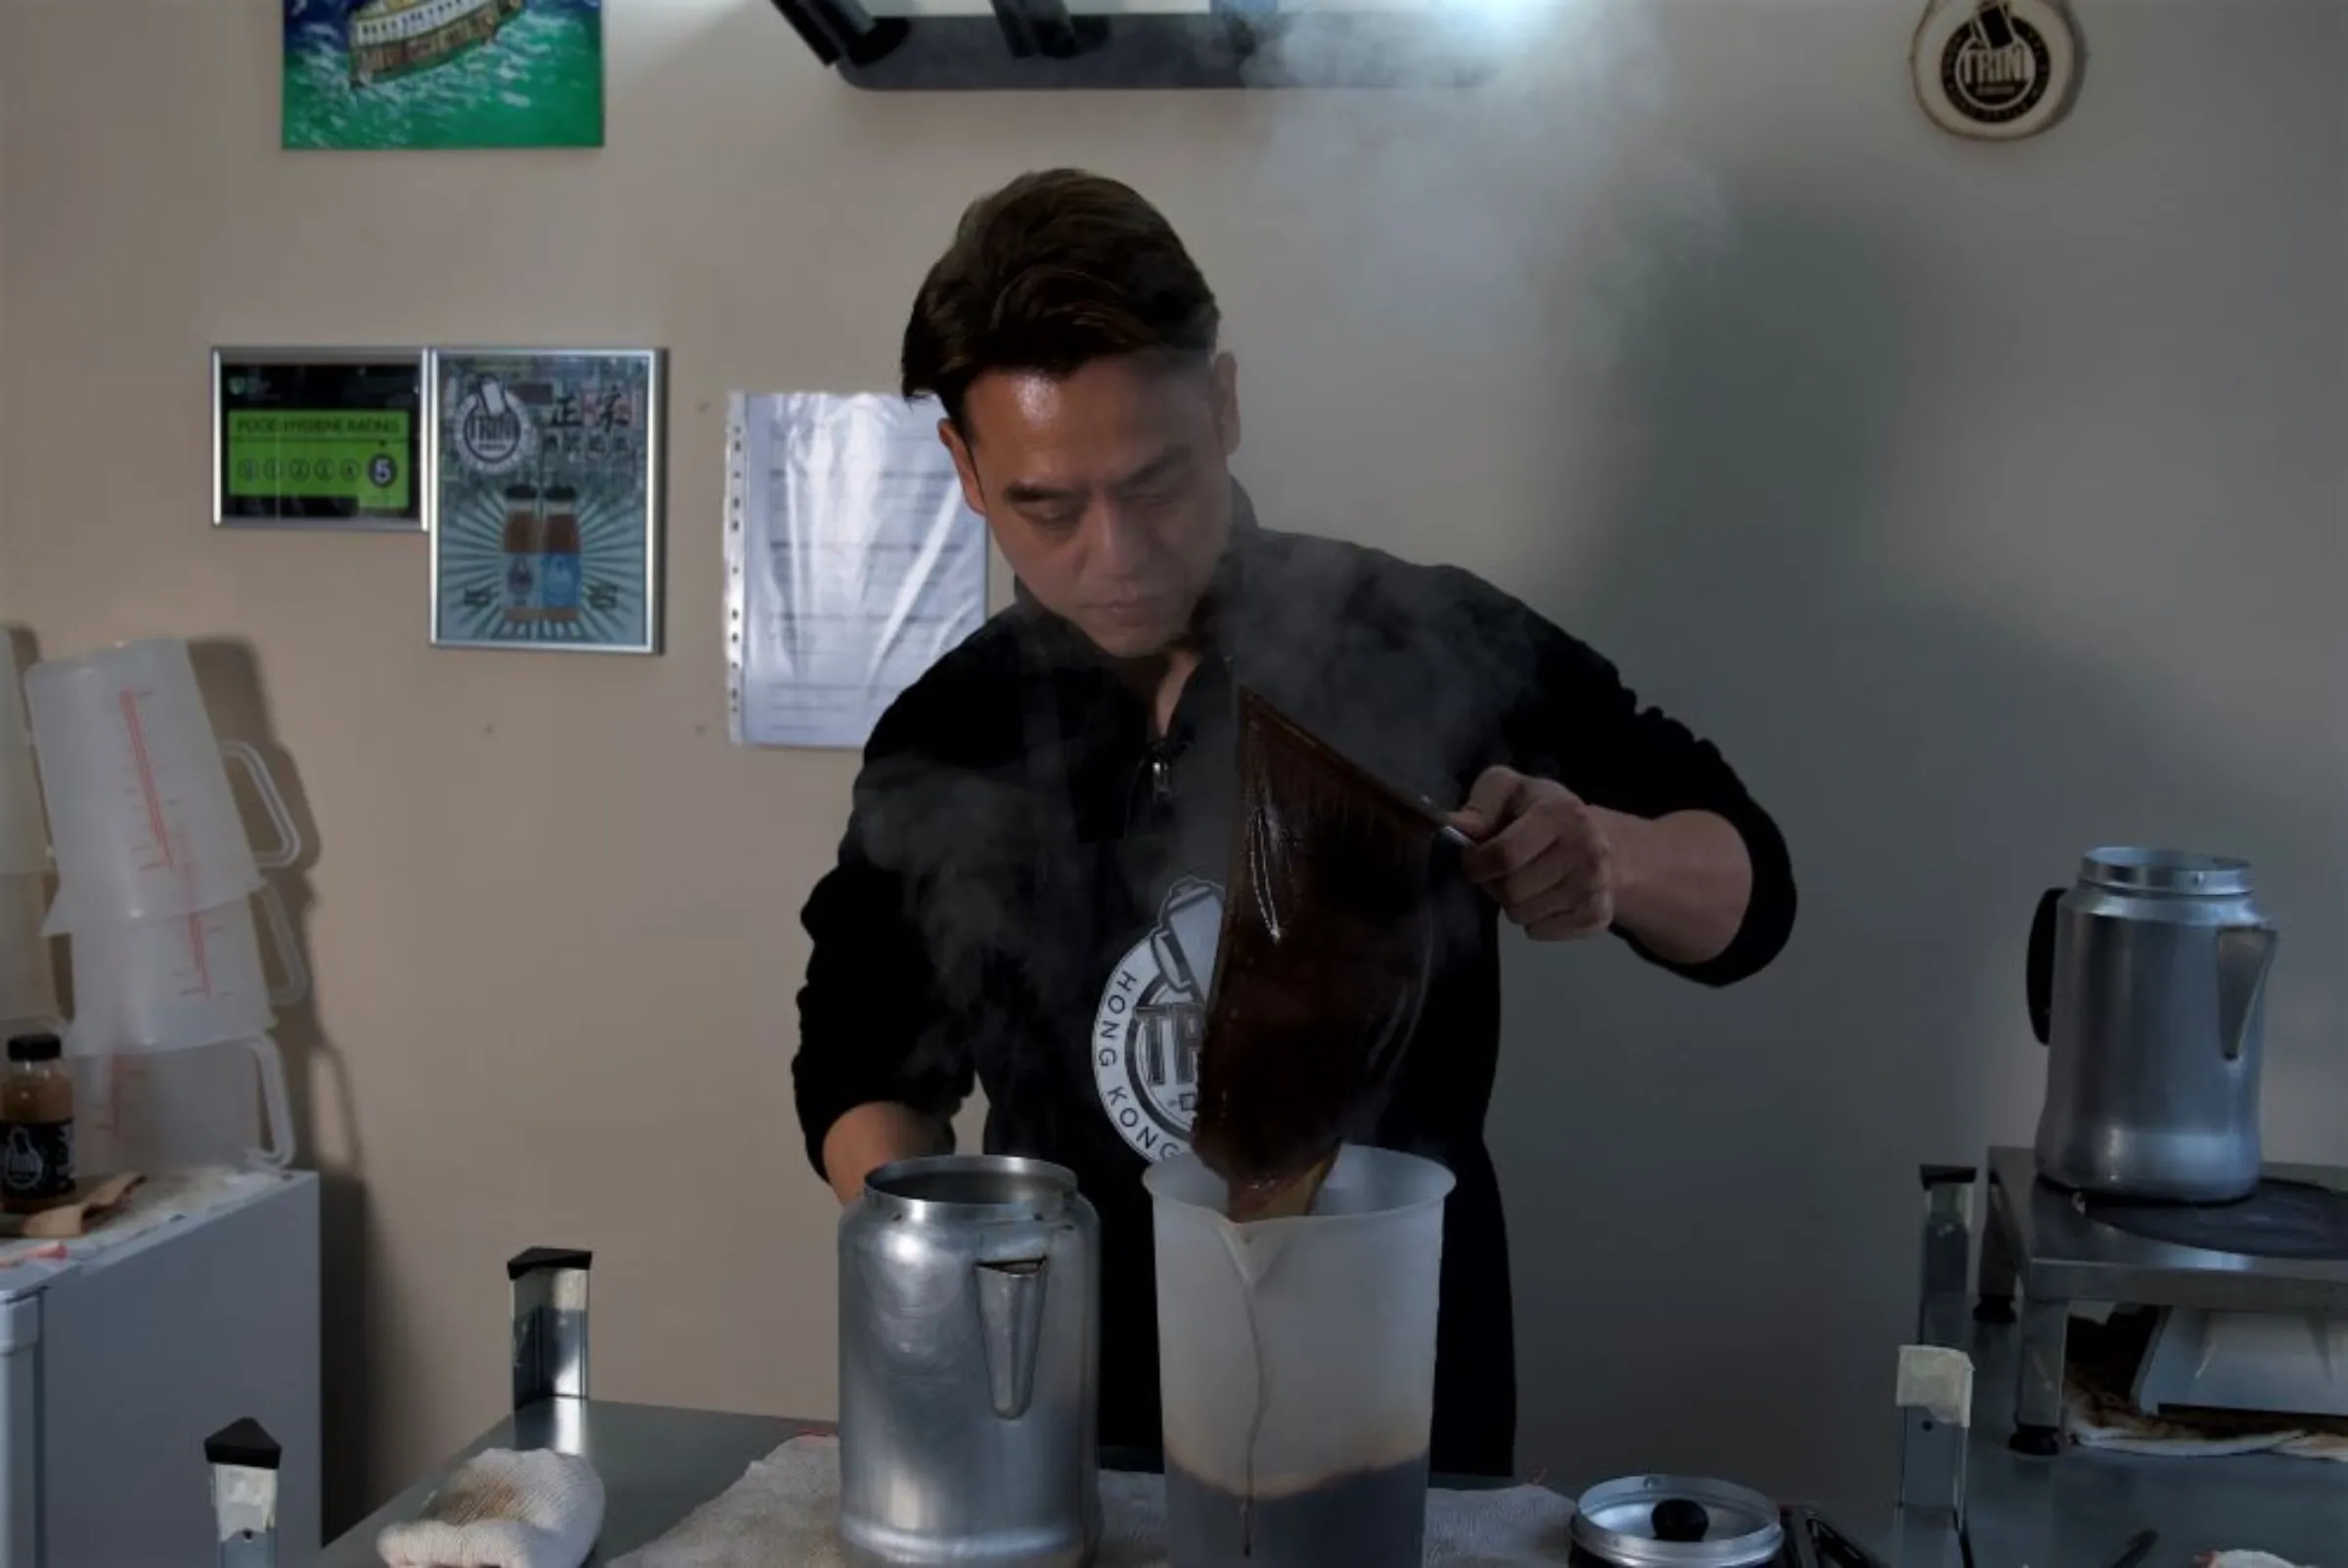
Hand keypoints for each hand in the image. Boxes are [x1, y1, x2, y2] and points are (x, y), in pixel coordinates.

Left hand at [1449, 766, 1615, 940]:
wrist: (1600, 839)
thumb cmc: (1543, 811)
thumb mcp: (1509, 789)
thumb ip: (1481, 804)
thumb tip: (1456, 826)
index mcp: (1562, 815)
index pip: (1505, 855)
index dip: (1477, 863)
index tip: (1473, 860)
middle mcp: (1586, 852)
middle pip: (1512, 891)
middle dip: (1494, 884)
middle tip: (1501, 871)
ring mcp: (1595, 888)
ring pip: (1523, 916)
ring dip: (1512, 903)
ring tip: (1524, 881)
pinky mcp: (1597, 917)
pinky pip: (1539, 932)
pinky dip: (1532, 919)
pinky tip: (1543, 896)